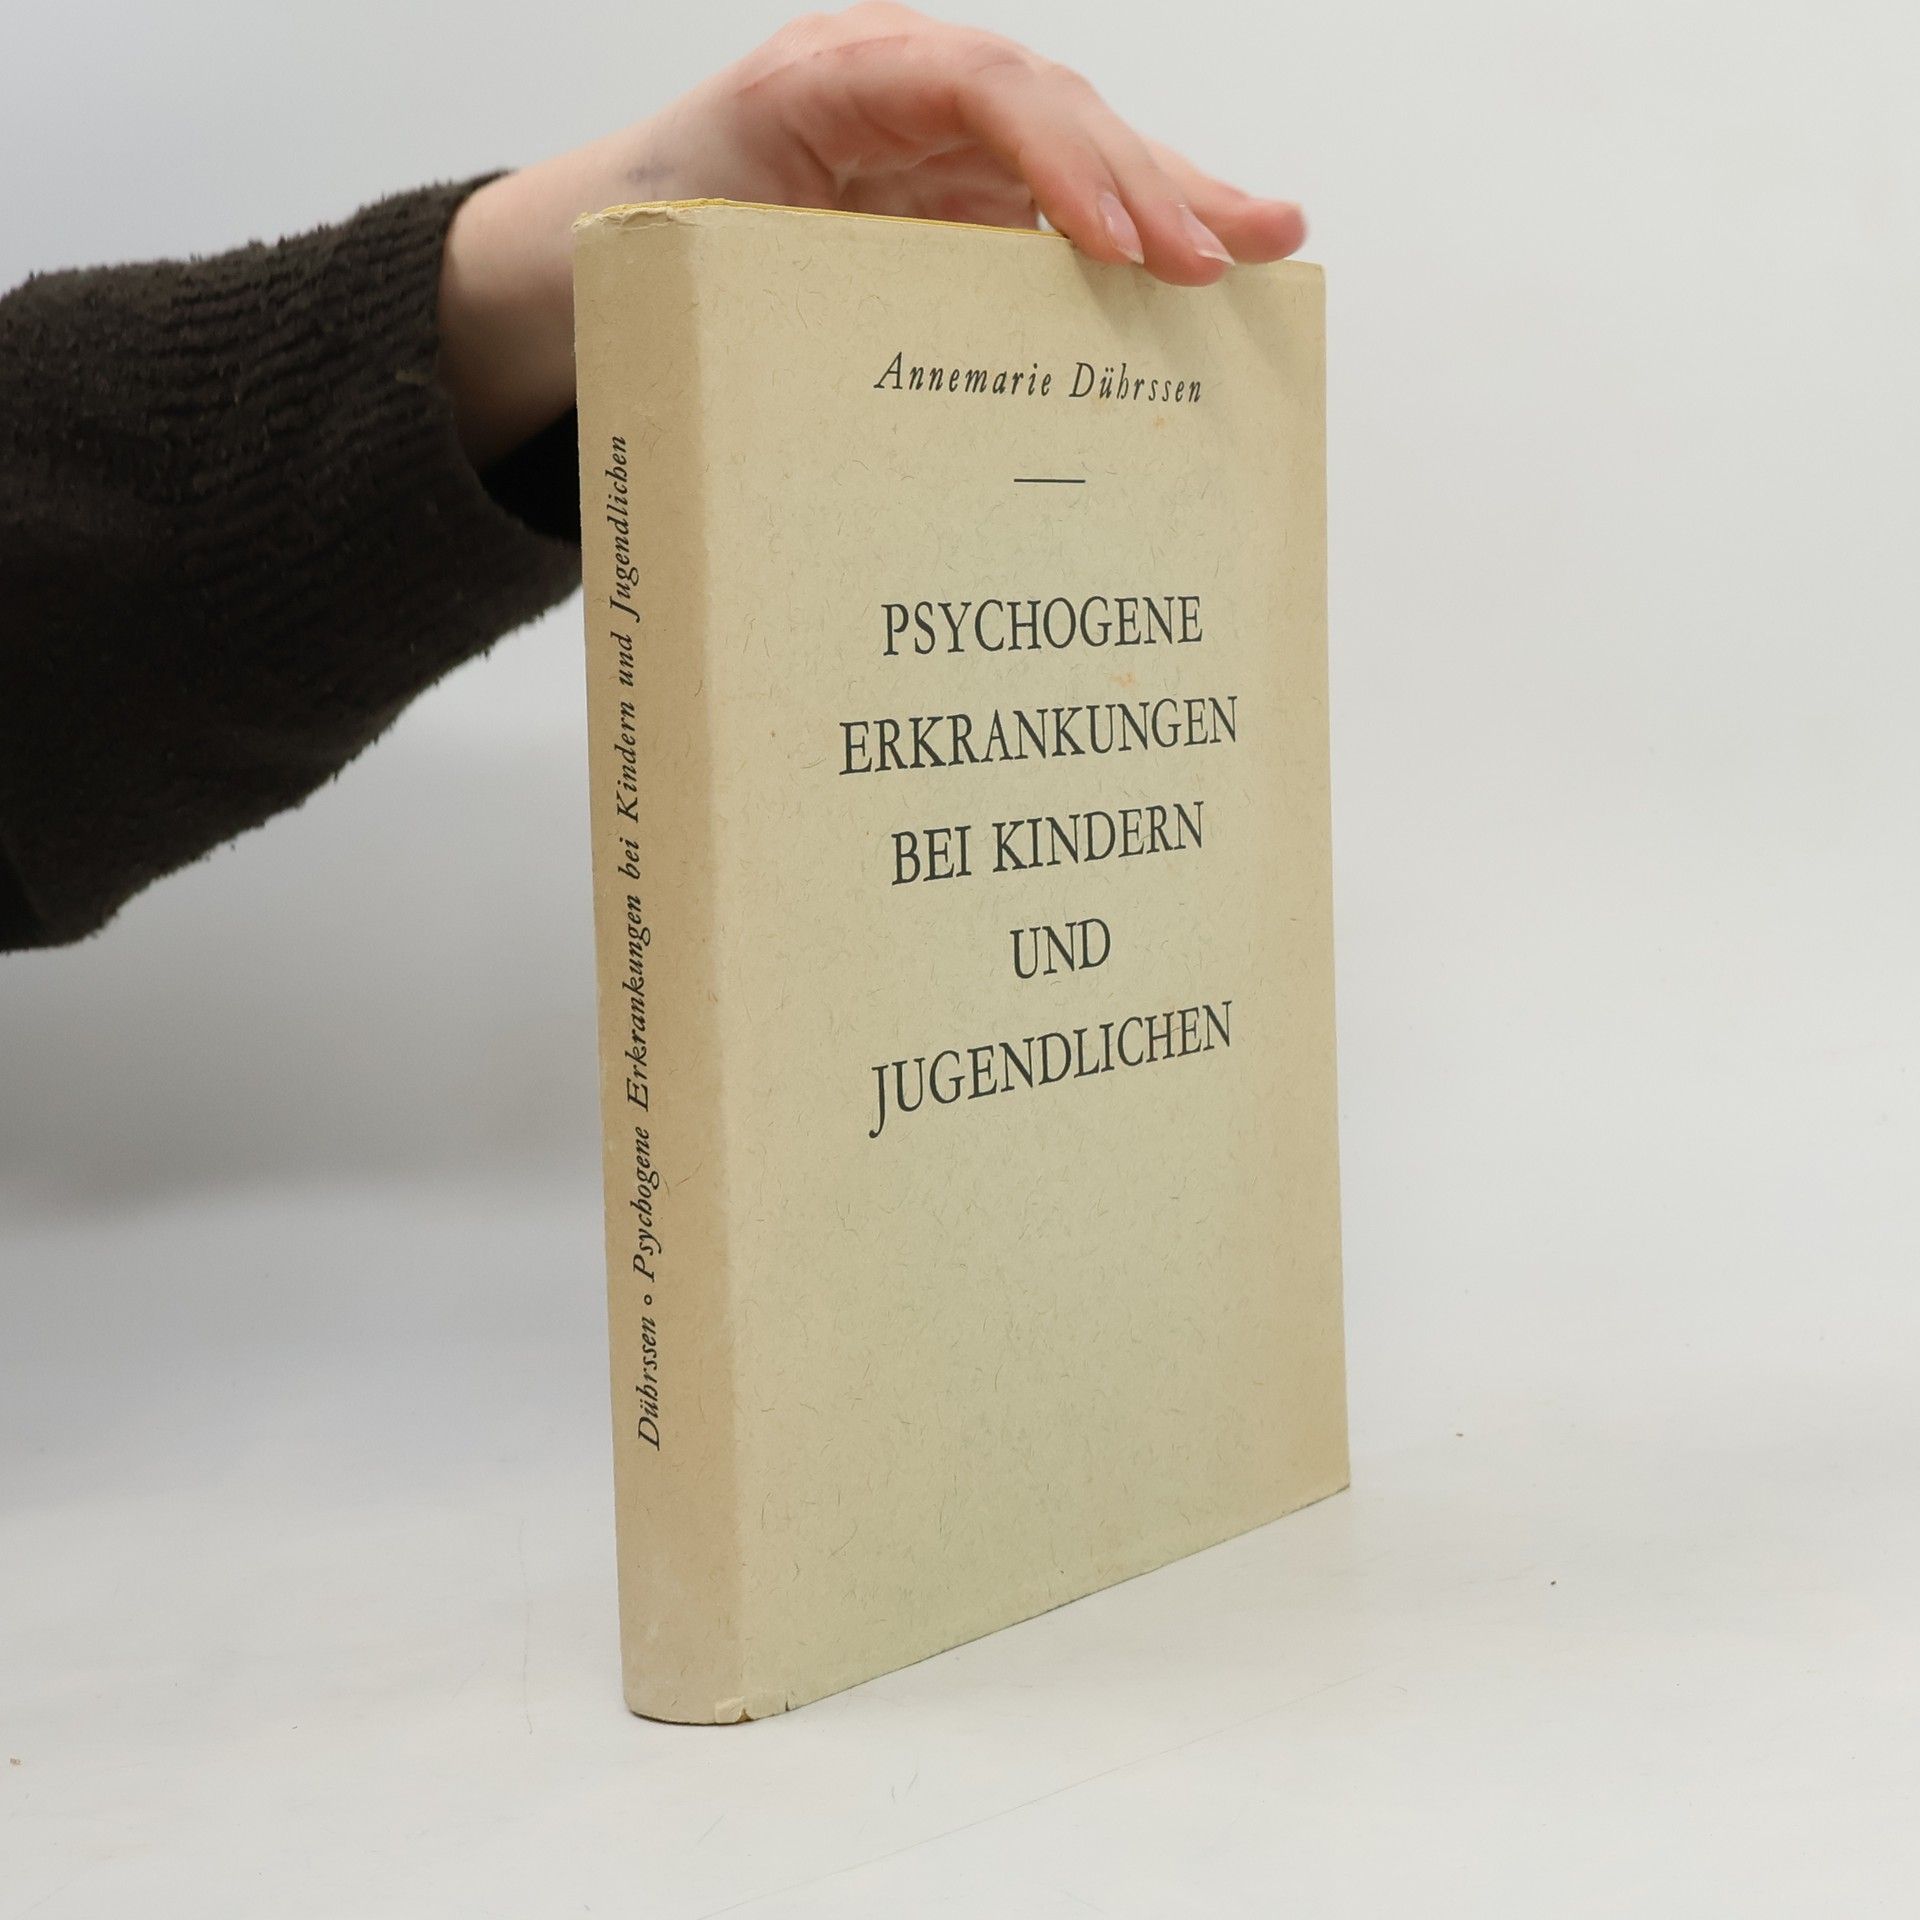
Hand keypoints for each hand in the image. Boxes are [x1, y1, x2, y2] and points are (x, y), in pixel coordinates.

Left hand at [437, 3, 1307, 466]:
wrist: (624, 228)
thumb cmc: (657, 242)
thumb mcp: (696, 266)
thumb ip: (776, 300)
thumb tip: (870, 413)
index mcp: (827, 84)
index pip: (971, 90)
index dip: (1053, 159)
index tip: (1109, 246)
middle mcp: (901, 88)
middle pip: (1051, 111)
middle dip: (1145, 186)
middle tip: (1222, 259)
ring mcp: (942, 134)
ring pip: (1078, 148)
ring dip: (1174, 198)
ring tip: (1271, 237)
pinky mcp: (965, 187)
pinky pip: (1061, 198)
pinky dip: (1135, 230)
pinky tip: (1211, 255)